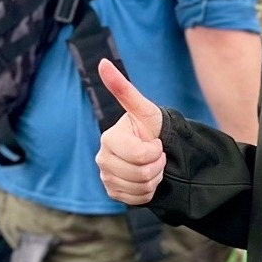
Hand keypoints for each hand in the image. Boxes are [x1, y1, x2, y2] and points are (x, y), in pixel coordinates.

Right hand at [94, 59, 165, 205]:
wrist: (158, 149)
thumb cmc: (152, 128)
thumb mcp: (144, 109)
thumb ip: (124, 89)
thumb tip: (103, 62)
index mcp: (109, 139)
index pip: (138, 155)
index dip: (155, 152)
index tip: (157, 143)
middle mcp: (102, 159)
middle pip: (139, 173)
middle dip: (157, 165)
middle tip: (157, 155)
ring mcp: (106, 177)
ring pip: (139, 187)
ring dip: (154, 178)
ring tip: (152, 165)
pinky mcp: (113, 192)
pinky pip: (136, 199)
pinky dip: (148, 191)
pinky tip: (147, 179)